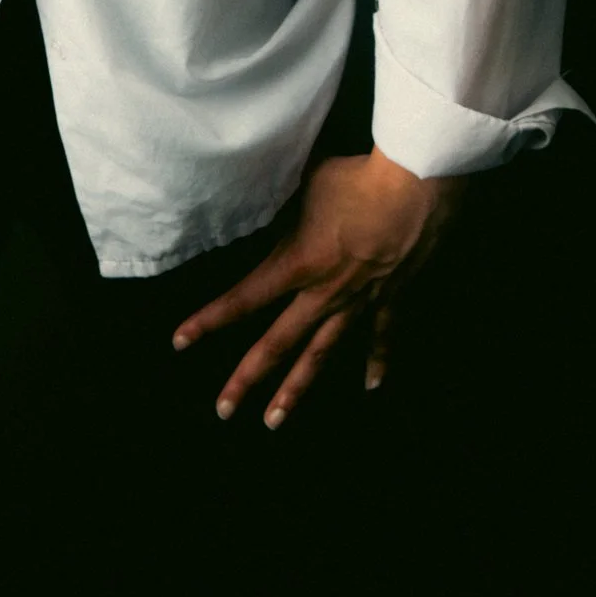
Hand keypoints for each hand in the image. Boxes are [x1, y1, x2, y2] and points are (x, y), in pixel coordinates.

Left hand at [171, 148, 463, 426]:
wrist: (415, 184)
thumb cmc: (356, 177)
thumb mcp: (304, 182)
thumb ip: (281, 199)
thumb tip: (257, 190)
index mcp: (299, 263)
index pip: (245, 297)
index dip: (210, 320)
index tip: (180, 341)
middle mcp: (325, 292)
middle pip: (278, 343)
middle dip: (248, 377)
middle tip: (223, 410)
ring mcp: (361, 300)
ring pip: (323, 353)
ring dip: (298, 388)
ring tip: (276, 420)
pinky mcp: (393, 297)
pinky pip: (383, 335)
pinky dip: (378, 361)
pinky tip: (371, 386)